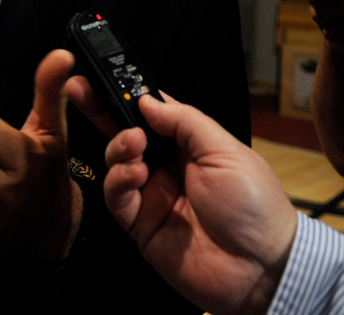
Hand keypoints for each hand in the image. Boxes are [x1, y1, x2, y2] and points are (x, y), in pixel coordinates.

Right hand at [101, 93, 295, 314]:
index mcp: (190, 146)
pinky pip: (116, 198)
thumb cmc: (255, 206)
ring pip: (116, 162)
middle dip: (102, 109)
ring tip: (134, 144)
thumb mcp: (225, 151)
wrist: (262, 267)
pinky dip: (119, 180)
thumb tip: (147, 100)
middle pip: (125, 133)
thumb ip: (185, 122)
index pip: (152, 113)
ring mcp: (152, 196)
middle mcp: (167, 167)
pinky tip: (136, 174)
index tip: (107, 76)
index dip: (130, 94)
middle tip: (81, 89)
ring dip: (118, 146)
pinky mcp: (140, 225)